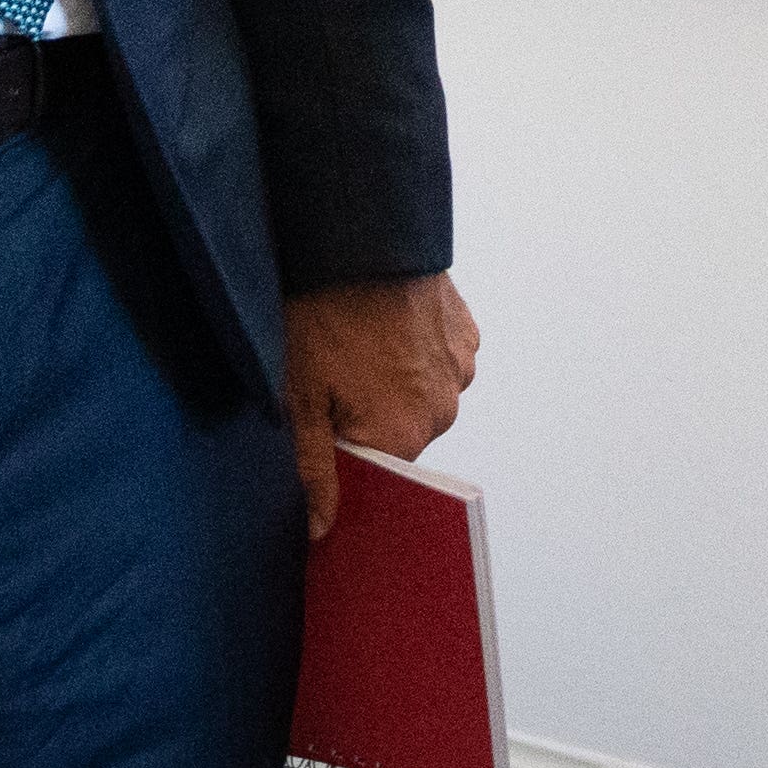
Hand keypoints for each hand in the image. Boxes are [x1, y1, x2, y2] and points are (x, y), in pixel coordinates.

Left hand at [282, 273, 478, 537]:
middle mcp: (442, 412)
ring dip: (395, 385)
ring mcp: (461, 371)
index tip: (325, 424)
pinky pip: (441, 365)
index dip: (344, 453)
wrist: (360, 239)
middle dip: (368, 418)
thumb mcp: (300, 396)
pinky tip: (386, 328)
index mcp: (401, 436)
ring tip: (361, 346)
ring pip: (421, 399)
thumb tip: (322, 528)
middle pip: (400, 436)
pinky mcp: (467, 337)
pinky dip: (417, 356)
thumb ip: (315, 468)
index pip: (373, 473)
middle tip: (333, 377)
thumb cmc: (321, 316)